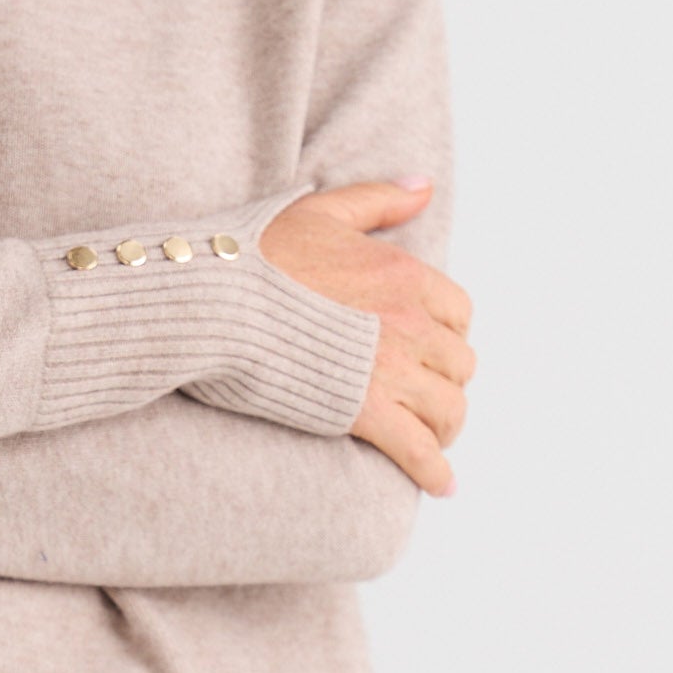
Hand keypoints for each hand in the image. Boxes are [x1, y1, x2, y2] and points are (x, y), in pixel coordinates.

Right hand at [259, 181, 475, 495]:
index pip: (457, 313)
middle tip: (422, 396)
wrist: (215, 300)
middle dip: (443, 381)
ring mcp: (391, 369)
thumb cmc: (255, 254)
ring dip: (443, 426)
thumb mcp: (320, 210)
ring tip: (431, 440)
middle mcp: (409, 322)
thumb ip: (378, 200)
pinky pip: (420, 450)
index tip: (425, 349)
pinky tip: (441, 485)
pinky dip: (435, 471)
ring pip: (448, 408)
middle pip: (458, 364)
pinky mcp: (366, 413)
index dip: (444, 334)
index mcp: (403, 274)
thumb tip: (422, 187)